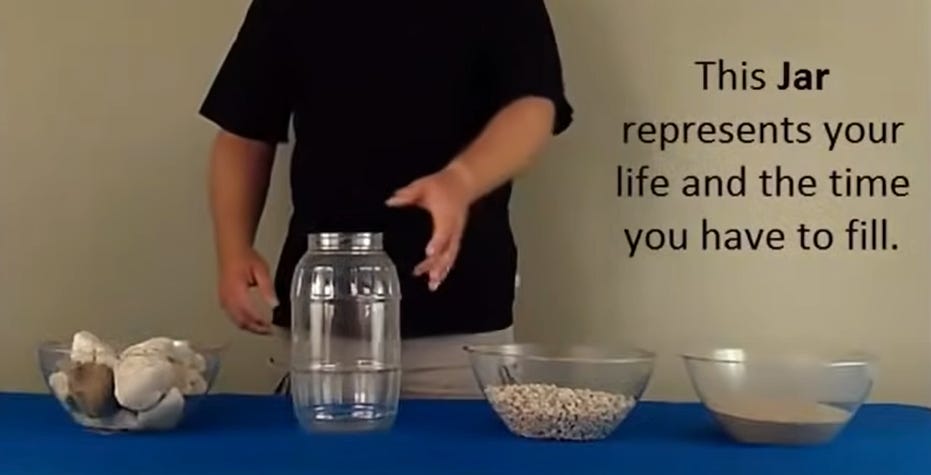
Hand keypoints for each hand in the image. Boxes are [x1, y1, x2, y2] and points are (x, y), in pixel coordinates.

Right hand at [217, 248, 278, 333]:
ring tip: (262, 328)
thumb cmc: (245, 258)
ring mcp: (223, 299)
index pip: (250, 314)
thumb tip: (274, 304)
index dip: (261, 324)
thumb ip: (268, 288)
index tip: (271, 328)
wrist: (232, 251)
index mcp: (237, 291)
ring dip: (249, 327)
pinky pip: (231, 316)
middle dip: (256, 329)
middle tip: (268, 331)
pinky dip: (242, 322)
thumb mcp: (262, 271)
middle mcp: (228, 297)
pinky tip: (251, 321)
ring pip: (236, 321)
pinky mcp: (223, 299)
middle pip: (242, 321)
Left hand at [386, 163, 475, 290]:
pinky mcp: (455, 237)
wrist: (464, 183)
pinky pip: (451, 255)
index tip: (429, 252)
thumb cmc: (442, 185)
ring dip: (442, 271)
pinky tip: (438, 279)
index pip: (442, 231)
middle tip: (423, 275)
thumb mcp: (423, 186)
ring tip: (433, 285)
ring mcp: (455, 234)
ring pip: (450, 256)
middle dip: (436, 264)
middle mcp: (452, 228)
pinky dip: (445, 268)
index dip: (437, 242)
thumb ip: (408, 194)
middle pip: (447, 250)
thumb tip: (391, 201)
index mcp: (445, 216)